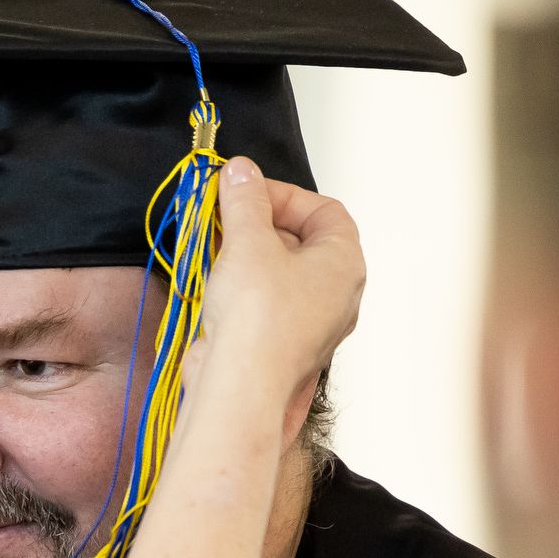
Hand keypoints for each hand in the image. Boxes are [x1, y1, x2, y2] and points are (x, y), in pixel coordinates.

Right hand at [201, 158, 364, 387]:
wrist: (240, 385)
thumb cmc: (258, 319)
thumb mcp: (247, 240)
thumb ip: (244, 200)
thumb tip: (239, 172)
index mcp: (345, 265)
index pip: (325, 211)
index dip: (284, 195)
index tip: (247, 191)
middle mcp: (336, 295)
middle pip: (302, 240)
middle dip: (260, 222)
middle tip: (225, 213)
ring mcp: (310, 323)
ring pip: (280, 273)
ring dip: (246, 253)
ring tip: (214, 243)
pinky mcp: (280, 343)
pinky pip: (265, 302)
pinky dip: (241, 285)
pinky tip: (214, 278)